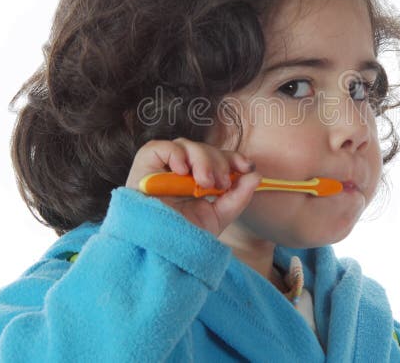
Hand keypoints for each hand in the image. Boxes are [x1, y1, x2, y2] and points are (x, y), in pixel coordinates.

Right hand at [125, 137, 260, 236]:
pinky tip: (183, 172)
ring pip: (186, 145)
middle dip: (219, 162)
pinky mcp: (142, 167)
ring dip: (202, 160)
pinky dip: (176, 154)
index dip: (232, 158)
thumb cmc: (184, 238)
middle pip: (203, 149)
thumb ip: (237, 196)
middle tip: (220, 184)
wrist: (160, 254)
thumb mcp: (217, 217)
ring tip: (204, 183)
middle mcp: (177, 172)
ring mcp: (159, 169)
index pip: (215, 157)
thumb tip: (257, 175)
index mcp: (194, 181)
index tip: (247, 167)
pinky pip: (160, 147)